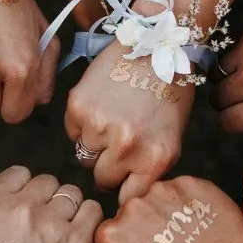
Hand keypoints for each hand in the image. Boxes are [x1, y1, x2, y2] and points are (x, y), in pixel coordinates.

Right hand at [0, 166, 102, 242]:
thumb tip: (5, 213)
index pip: (19, 173)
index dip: (28, 189)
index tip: (33, 206)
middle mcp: (20, 208)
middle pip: (48, 182)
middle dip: (51, 200)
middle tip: (51, 227)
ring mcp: (50, 222)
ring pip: (73, 193)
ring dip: (72, 212)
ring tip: (67, 237)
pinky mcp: (78, 238)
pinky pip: (93, 210)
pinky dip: (91, 222)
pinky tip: (83, 241)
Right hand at [65, 39, 193, 202]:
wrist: (157, 43)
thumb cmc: (169, 90)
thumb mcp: (171, 137)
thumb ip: (149, 168)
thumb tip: (125, 192)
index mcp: (156, 158)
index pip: (129, 199)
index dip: (124, 191)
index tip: (122, 185)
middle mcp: (127, 146)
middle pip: (102, 180)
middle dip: (108, 167)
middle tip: (118, 144)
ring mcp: (100, 126)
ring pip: (84, 156)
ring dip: (93, 144)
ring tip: (111, 119)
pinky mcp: (79, 106)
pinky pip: (72, 132)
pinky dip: (81, 124)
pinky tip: (100, 105)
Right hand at [95, 175, 242, 242]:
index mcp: (114, 238)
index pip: (108, 232)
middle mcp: (132, 208)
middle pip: (131, 209)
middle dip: (145, 222)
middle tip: (169, 242)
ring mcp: (161, 190)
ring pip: (157, 196)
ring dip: (167, 208)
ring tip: (190, 232)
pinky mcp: (188, 180)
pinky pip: (182, 188)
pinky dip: (189, 200)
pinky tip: (203, 221)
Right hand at [211, 0, 242, 133]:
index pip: (227, 124)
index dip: (232, 123)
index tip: (238, 118)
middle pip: (217, 100)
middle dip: (226, 102)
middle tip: (240, 97)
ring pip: (216, 74)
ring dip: (226, 78)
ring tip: (242, 74)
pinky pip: (228, 49)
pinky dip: (233, 56)